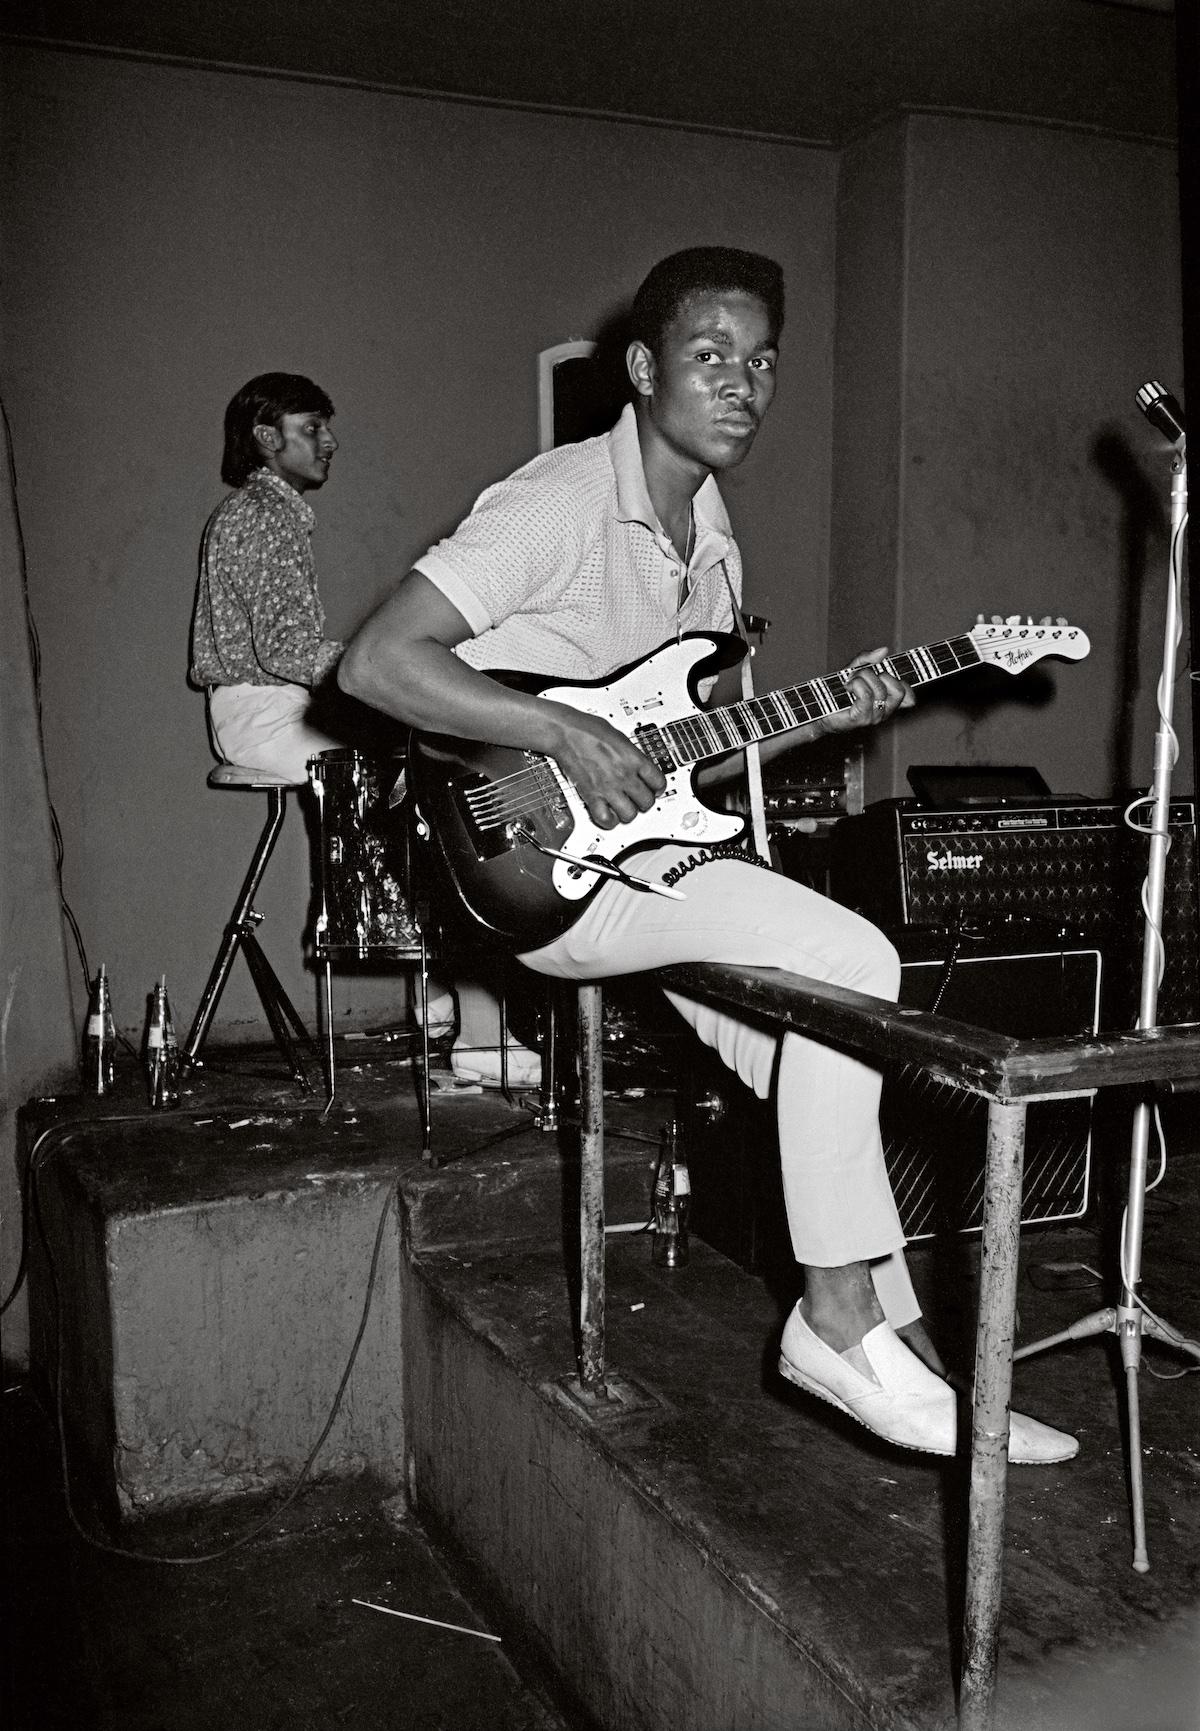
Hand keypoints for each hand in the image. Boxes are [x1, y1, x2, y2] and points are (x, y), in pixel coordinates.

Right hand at [543, 701, 666, 828]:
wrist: (566, 733)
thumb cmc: (588, 730)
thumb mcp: (620, 737)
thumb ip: (632, 754)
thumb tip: (638, 764)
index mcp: (634, 759)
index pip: (659, 782)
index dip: (658, 787)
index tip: (654, 788)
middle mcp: (624, 775)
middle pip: (647, 801)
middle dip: (644, 801)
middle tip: (638, 798)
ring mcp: (608, 787)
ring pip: (630, 814)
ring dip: (628, 813)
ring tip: (623, 807)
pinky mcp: (591, 795)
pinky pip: (606, 819)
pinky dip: (608, 820)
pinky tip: (608, 814)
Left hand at [824, 646, 912, 734]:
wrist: (819, 708)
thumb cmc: (839, 690)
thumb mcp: (854, 669)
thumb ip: (868, 659)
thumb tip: (884, 650)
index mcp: (888, 701)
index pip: (909, 696)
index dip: (906, 683)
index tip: (894, 672)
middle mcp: (886, 711)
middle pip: (898, 689)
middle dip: (876, 675)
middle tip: (859, 676)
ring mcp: (875, 716)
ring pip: (879, 689)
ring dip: (861, 678)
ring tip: (849, 682)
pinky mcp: (862, 718)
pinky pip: (866, 695)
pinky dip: (855, 685)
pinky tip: (847, 688)